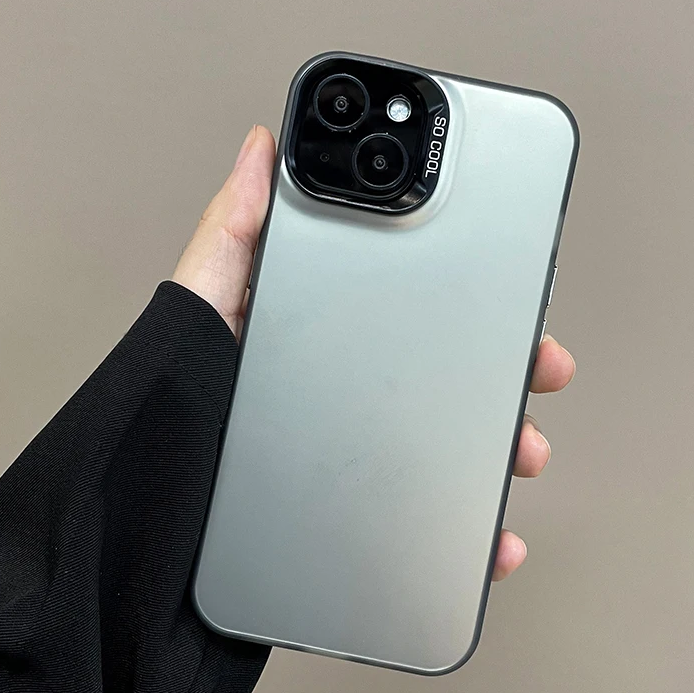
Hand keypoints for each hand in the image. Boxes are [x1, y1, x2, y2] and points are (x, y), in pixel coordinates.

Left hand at [173, 125, 575, 582]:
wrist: (153, 513)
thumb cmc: (172, 403)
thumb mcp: (204, 303)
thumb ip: (235, 230)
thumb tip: (262, 149)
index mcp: (330, 342)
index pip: (417, 309)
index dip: (474, 299)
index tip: (513, 296)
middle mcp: (354, 397)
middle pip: (453, 377)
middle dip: (508, 372)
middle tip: (540, 367)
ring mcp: (360, 460)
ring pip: (456, 448)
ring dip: (503, 449)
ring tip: (522, 452)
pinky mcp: (359, 519)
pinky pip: (432, 524)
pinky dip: (474, 537)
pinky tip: (495, 542)